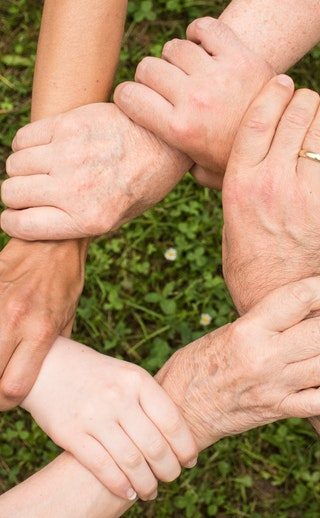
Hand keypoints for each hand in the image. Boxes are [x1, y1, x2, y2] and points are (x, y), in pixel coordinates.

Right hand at [0, 238, 85, 409]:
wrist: (51, 241)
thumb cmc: (63, 280)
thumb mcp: (66, 317)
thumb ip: (53, 347)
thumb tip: (43, 372)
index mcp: (41, 330)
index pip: (13, 387)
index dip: (8, 403)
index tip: (9, 399)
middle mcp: (14, 320)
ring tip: (0, 361)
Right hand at [1, 104, 190, 239]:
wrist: (165, 142)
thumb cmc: (141, 184)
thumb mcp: (117, 219)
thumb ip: (76, 224)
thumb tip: (35, 223)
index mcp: (88, 219)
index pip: (21, 225)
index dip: (12, 222)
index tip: (16, 217)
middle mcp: (75, 189)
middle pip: (11, 193)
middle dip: (16, 196)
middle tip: (32, 192)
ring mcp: (70, 154)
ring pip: (14, 164)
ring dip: (22, 170)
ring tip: (41, 169)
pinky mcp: (69, 125)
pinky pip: (23, 138)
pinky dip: (26, 145)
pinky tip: (44, 148)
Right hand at [22, 338, 197, 501]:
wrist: (49, 366)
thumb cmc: (96, 374)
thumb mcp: (126, 375)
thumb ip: (149, 399)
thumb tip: (179, 436)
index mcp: (136, 379)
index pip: (171, 421)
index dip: (185, 446)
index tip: (189, 460)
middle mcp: (118, 397)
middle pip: (155, 446)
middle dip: (169, 469)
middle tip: (172, 477)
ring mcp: (94, 415)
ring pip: (132, 462)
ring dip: (147, 484)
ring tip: (151, 491)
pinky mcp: (71, 433)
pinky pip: (103, 467)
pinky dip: (120, 485)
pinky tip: (128, 492)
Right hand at [114, 17, 273, 188]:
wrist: (281, 139)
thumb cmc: (237, 159)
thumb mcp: (202, 172)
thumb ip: (176, 164)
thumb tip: (158, 158)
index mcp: (179, 130)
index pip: (129, 97)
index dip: (126, 96)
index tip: (133, 99)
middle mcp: (194, 99)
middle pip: (148, 68)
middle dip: (148, 77)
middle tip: (162, 87)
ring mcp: (217, 75)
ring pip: (174, 48)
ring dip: (175, 58)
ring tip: (186, 71)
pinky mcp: (239, 56)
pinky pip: (205, 28)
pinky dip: (198, 33)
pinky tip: (201, 48)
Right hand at [156, 278, 319, 450]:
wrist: (180, 409)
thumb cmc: (196, 365)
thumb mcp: (226, 332)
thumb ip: (263, 322)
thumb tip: (298, 310)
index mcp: (247, 330)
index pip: (296, 299)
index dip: (318, 287)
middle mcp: (265, 357)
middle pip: (319, 332)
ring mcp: (275, 386)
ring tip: (317, 344)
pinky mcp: (279, 410)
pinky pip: (319, 402)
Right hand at [222, 75, 319, 313]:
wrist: (276, 296)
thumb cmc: (249, 260)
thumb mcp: (230, 219)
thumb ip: (235, 184)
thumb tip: (224, 160)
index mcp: (240, 183)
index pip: (258, 119)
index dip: (273, 93)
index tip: (281, 83)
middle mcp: (272, 182)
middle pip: (295, 115)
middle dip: (303, 100)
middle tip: (303, 101)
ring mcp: (305, 191)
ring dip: (319, 118)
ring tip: (315, 121)